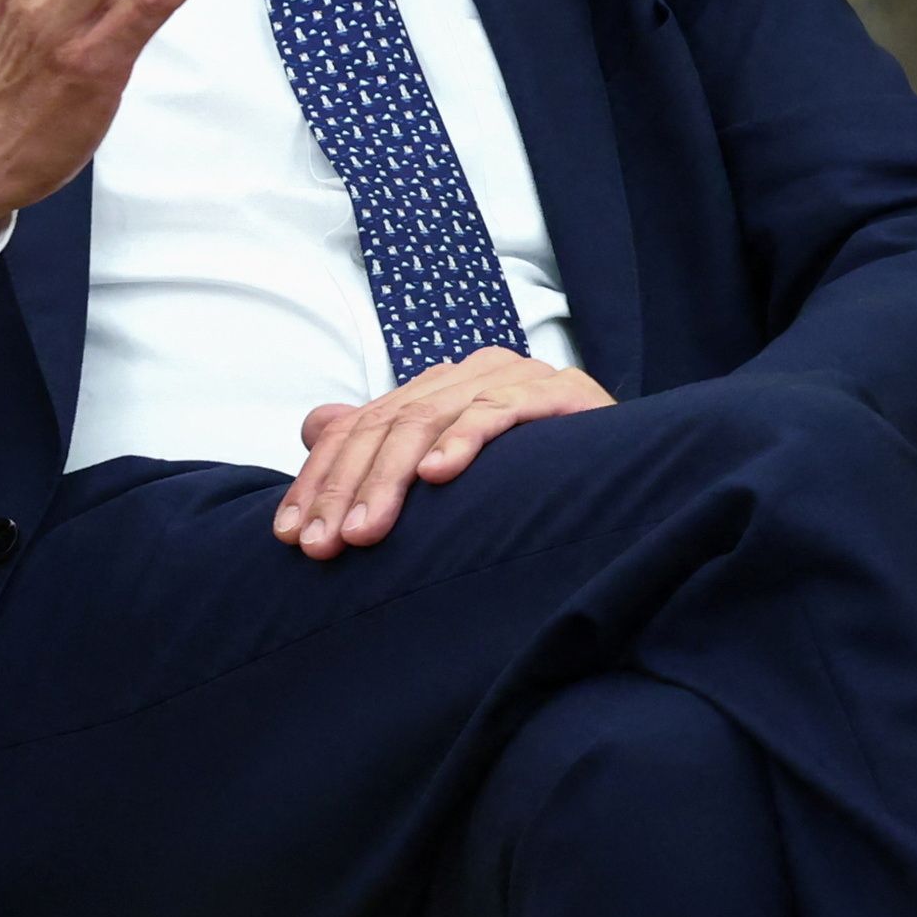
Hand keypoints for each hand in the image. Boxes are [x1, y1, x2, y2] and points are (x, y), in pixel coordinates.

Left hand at [277, 351, 613, 558]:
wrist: (627, 473)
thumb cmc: (532, 477)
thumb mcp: (443, 464)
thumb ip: (381, 442)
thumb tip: (316, 423)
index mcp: (442, 385)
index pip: (362, 425)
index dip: (320, 479)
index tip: (289, 537)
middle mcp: (474, 371)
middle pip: (388, 422)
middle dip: (348, 488)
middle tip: (324, 545)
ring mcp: (518, 376)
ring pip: (431, 417)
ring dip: (392, 479)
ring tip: (366, 530)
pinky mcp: (561, 391)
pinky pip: (500, 411)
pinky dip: (464, 440)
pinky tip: (439, 474)